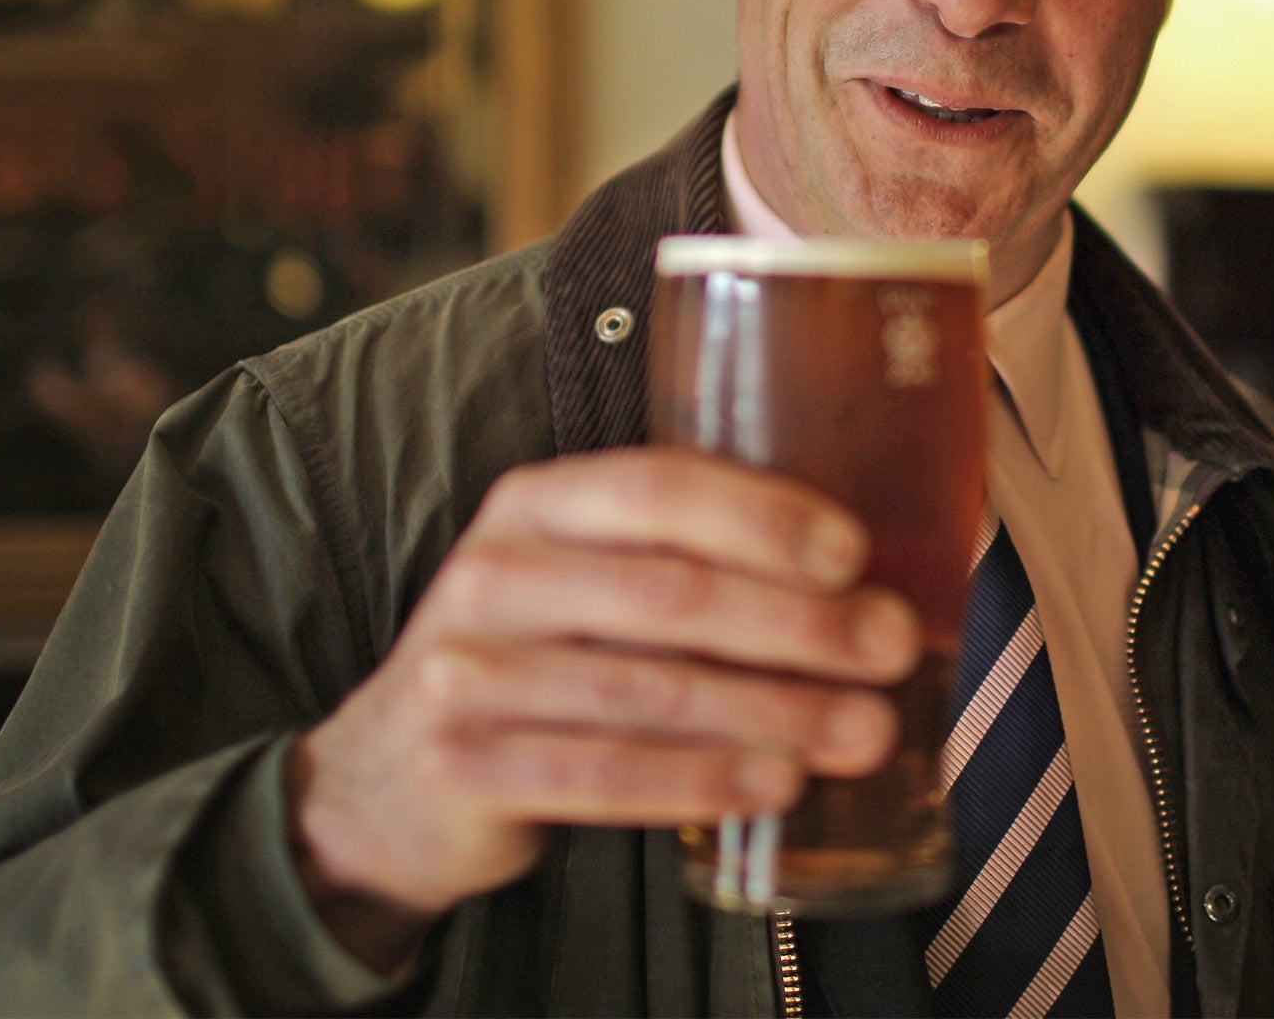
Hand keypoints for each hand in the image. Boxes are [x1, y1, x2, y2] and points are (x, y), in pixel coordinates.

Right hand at [287, 448, 920, 972]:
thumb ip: (682, 559)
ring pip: (651, 689)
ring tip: (863, 728)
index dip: (760, 517)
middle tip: (889, 647)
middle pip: (669, 593)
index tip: (853, 552)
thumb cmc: (537, 657)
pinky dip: (702, 781)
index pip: (657, 487)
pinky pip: (606, 773)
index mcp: (535, 503)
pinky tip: (776, 785)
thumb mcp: (583, 578)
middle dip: (796, 623)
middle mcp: (495, 573)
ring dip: (774, 711)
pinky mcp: (465, 766)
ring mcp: (468, 672)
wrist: (385, 774)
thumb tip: (859, 575)